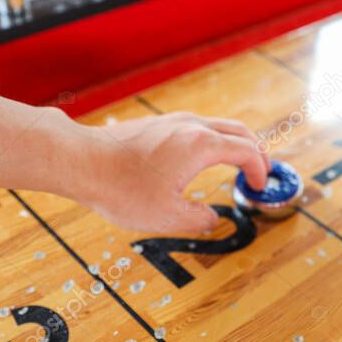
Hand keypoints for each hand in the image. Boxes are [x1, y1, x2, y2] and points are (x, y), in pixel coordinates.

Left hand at [0, 88, 269, 234]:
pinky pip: (198, 126)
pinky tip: (201, 159)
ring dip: (234, 143)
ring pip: (218, 125)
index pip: (246, 151)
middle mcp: (192, 127)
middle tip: (258, 172)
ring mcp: (174, 121)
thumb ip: (199, 221)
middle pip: (239, 131)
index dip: (259, 170)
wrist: (82, 162)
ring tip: (235, 164)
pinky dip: (213, 140)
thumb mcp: (167, 218)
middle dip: (255, 151)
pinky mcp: (158, 124)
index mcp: (201, 146)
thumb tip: (212, 219)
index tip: (258, 186)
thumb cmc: (121, 189)